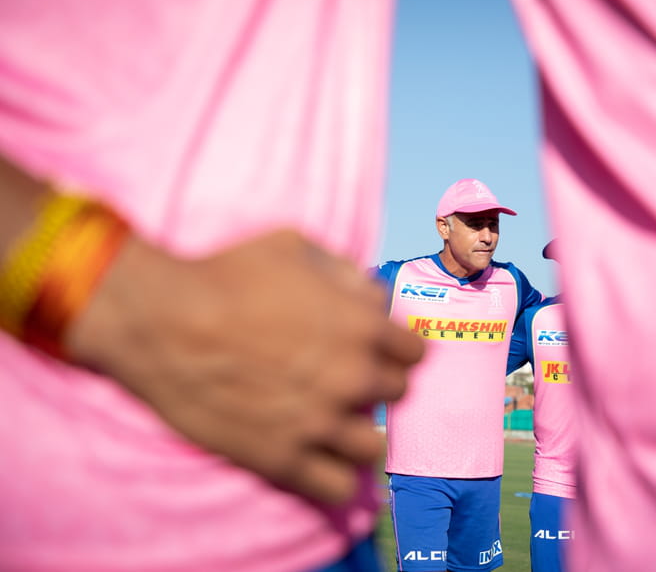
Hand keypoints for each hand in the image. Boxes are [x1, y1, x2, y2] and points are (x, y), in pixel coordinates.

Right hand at [66, 230, 423, 502]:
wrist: (162, 322)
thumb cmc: (226, 275)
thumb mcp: (294, 247)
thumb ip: (345, 271)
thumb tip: (373, 295)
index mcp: (361, 327)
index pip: (414, 353)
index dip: (396, 349)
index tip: (378, 350)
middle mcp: (351, 377)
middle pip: (397, 394)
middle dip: (377, 384)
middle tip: (347, 380)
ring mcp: (319, 423)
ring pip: (373, 447)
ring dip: (359, 433)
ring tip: (337, 423)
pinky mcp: (284, 458)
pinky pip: (337, 488)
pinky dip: (336, 476)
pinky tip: (320, 457)